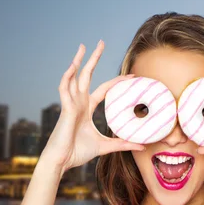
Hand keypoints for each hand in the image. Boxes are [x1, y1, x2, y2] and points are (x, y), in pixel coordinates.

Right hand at [40, 41, 144, 175]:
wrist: (61, 162)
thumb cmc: (77, 153)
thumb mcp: (105, 146)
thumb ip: (122, 144)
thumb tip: (142, 146)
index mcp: (86, 108)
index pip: (104, 89)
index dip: (117, 81)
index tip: (131, 75)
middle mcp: (78, 102)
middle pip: (87, 75)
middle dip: (93, 59)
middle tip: (101, 42)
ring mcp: (71, 104)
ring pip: (74, 77)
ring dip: (78, 61)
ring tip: (83, 46)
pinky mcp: (65, 109)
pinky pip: (64, 89)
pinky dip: (67, 76)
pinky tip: (73, 65)